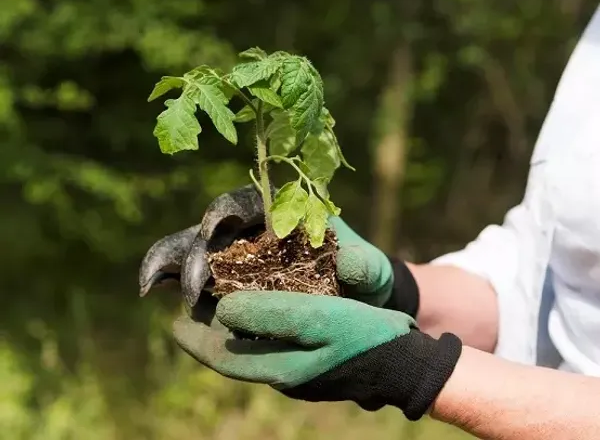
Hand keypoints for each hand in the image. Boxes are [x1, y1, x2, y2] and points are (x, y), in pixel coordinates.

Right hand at [138, 184, 395, 307]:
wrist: (355, 308)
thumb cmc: (363, 280)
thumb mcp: (372, 273)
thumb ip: (366, 267)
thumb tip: (349, 263)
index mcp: (281, 214)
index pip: (246, 202)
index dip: (225, 209)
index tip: (216, 227)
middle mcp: (250, 232)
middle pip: (210, 231)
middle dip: (195, 253)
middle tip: (193, 288)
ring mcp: (233, 258)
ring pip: (191, 251)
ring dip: (170, 265)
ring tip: (150, 285)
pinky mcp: (223, 285)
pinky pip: (191, 280)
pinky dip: (169, 282)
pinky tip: (152, 295)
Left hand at [173, 291, 461, 420]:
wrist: (405, 361)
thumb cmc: (364, 338)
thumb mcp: (318, 320)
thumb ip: (270, 314)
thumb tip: (224, 309)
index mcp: (279, 369)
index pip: (222, 358)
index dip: (195, 339)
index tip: (173, 321)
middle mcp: (284, 373)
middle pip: (234, 352)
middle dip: (210, 330)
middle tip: (194, 304)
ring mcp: (300, 369)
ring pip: (253, 346)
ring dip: (234, 325)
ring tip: (222, 299)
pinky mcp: (315, 360)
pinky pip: (275, 341)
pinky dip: (260, 322)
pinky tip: (264, 304)